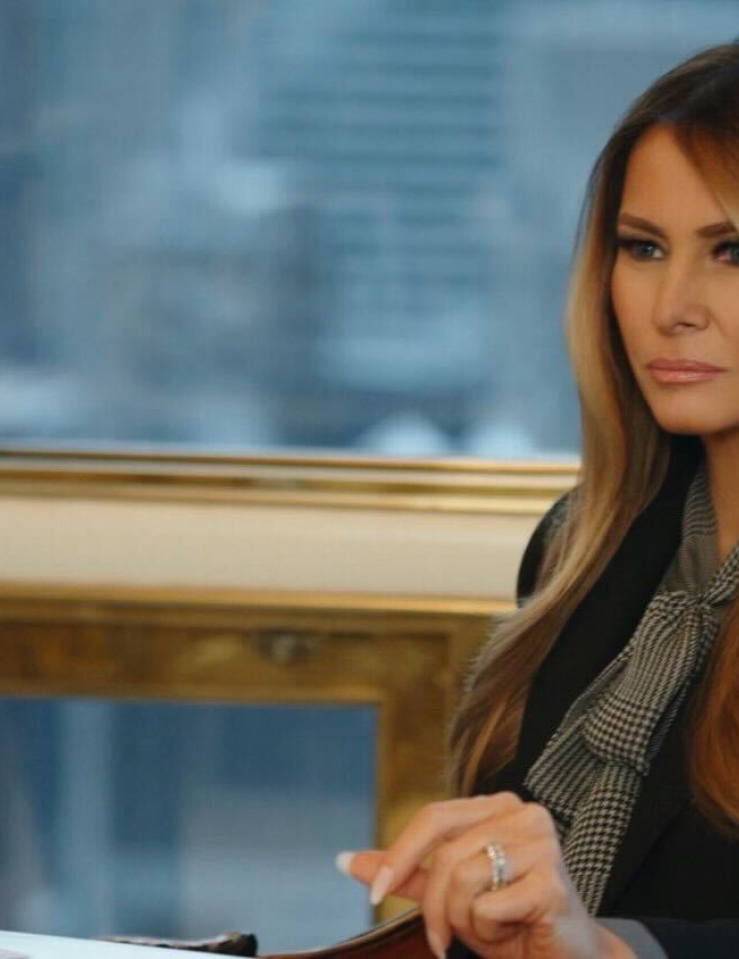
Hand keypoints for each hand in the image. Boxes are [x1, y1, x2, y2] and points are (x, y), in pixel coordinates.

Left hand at [336, 792, 633, 958]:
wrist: (567, 958)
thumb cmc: (509, 922)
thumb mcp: (449, 894)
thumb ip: (404, 873)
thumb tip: (344, 860)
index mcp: (496, 806)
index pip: (433, 817)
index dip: (398, 856)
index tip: (374, 894)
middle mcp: (521, 813)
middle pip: (444, 854)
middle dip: (432, 906)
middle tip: (442, 939)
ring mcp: (541, 842)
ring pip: (463, 880)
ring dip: (465, 921)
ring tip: (490, 930)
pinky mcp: (552, 880)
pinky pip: (488, 907)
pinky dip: (489, 932)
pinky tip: (513, 933)